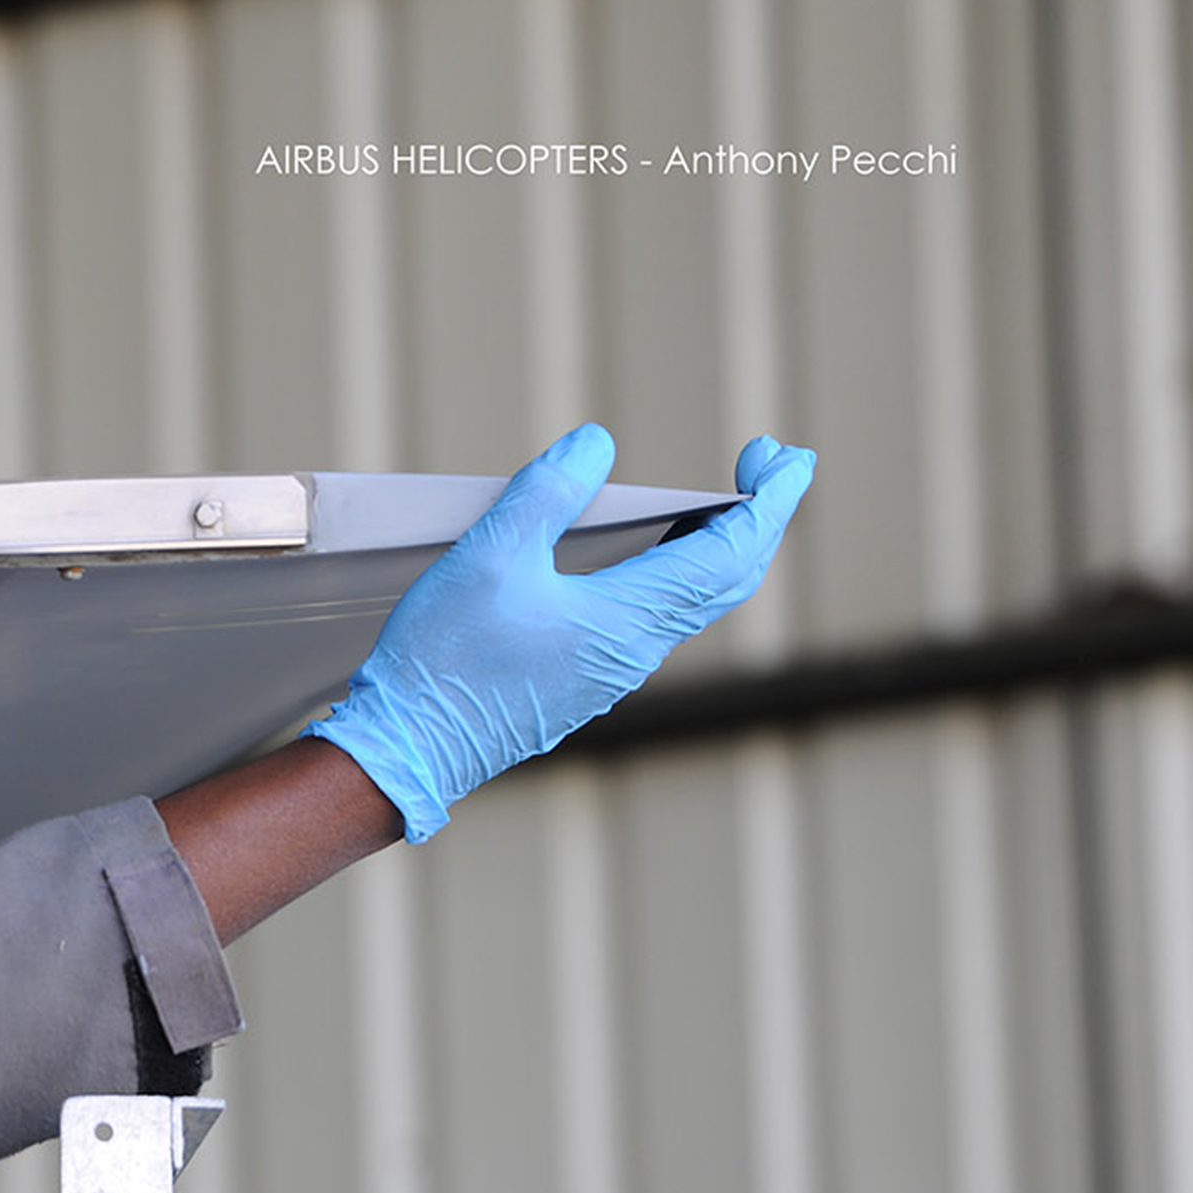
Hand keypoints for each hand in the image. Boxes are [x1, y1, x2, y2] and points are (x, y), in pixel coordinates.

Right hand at [305, 425, 816, 839]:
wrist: (409, 748)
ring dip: (718, 546)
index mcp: (629, 618)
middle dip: (758, 518)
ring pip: (692, 604)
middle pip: (728, 580)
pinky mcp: (580, 681)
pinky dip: (675, 575)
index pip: (732, 552)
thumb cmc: (446, 657)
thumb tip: (600, 444)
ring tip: (716, 501)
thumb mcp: (489, 556)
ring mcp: (609, 671)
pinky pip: (654, 621)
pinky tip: (645, 557)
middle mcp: (636, 650)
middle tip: (768, 464)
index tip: (783, 454)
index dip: (770, 499)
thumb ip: (548, 494)